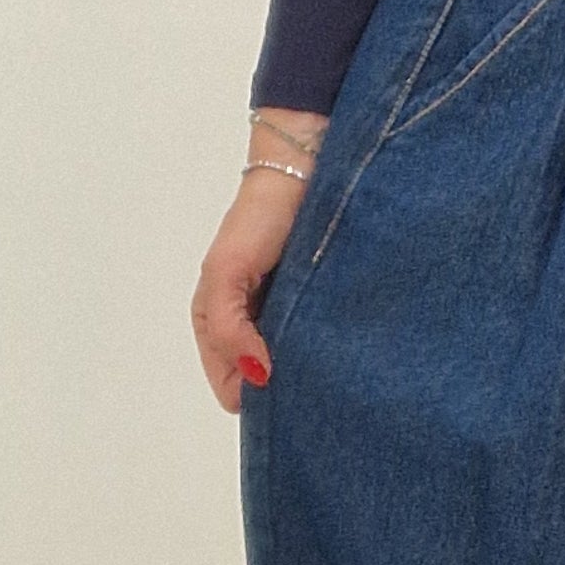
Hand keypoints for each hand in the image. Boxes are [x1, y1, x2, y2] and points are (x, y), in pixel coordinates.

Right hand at [190, 124, 325, 413]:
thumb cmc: (257, 218)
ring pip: (296, 365)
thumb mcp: (226, 272)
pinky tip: (348, 343)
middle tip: (317, 381)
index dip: (255, 395)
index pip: (231, 387)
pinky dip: (332, 346)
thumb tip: (257, 374)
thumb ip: (228, 327)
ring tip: (336, 362)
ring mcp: (287, 317)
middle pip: (266, 382)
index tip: (285, 390)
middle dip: (285, 387)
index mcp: (216, 322)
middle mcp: (251, 326)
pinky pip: (323, 341)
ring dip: (312, 367)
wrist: (303, 169)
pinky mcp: (319, 304)